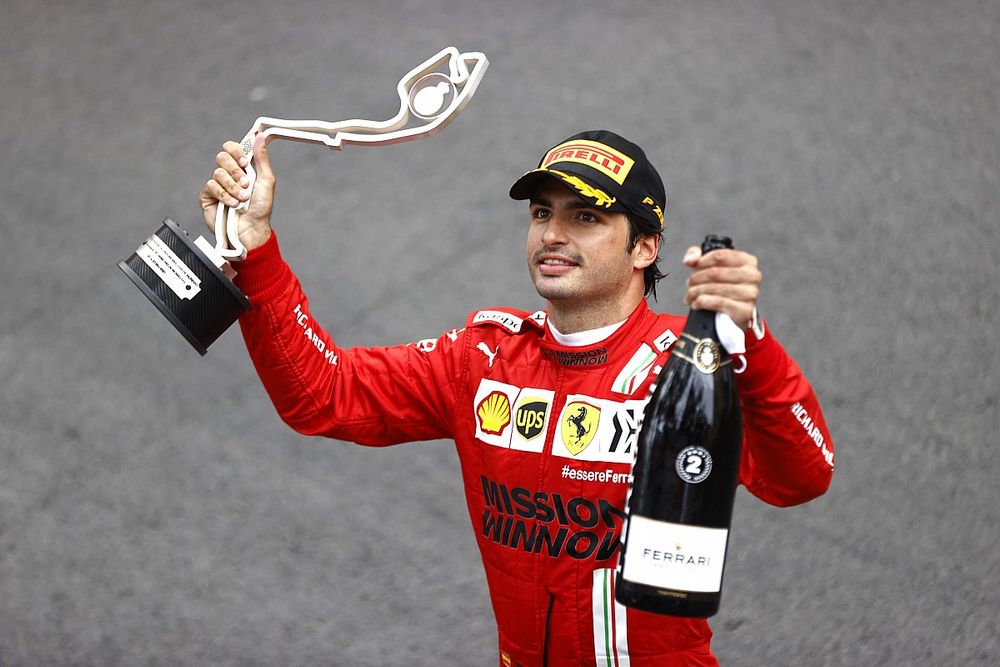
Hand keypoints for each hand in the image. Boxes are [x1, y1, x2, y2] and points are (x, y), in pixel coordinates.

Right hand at [198, 134, 275, 250]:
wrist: (251, 229)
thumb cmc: (261, 208)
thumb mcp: (266, 180)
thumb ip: (262, 158)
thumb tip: (259, 136)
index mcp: (241, 168)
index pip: (231, 148)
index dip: (236, 151)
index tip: (244, 162)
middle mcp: (228, 174)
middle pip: (222, 157)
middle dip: (235, 171)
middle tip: (245, 184)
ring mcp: (217, 185)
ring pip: (217, 173)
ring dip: (233, 187)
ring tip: (241, 199)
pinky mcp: (208, 196)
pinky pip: (211, 186)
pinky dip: (224, 196)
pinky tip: (232, 205)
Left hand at [683, 245, 761, 328]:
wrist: (733, 313)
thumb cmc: (724, 286)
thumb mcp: (711, 266)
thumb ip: (697, 255)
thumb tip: (690, 260)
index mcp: (747, 261)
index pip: (720, 255)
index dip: (702, 262)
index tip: (694, 268)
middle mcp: (752, 275)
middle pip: (714, 272)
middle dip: (696, 279)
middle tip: (690, 284)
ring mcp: (750, 293)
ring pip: (713, 288)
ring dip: (696, 292)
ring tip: (691, 295)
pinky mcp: (745, 309)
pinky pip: (718, 302)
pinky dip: (702, 302)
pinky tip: (697, 303)